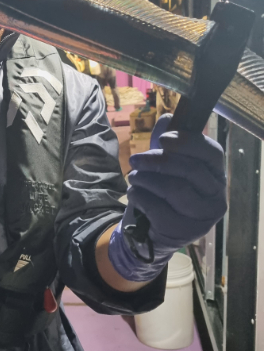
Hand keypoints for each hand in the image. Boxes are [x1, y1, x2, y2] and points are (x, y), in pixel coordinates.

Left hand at [108, 113, 226, 281]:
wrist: (148, 231)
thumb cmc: (160, 194)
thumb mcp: (163, 166)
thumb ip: (166, 143)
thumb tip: (168, 119)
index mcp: (215, 175)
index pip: (211, 153)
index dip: (187, 143)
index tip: (162, 139)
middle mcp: (216, 196)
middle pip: (190, 169)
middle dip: (157, 161)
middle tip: (135, 160)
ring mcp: (203, 217)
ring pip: (174, 188)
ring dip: (146, 179)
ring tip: (133, 178)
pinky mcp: (184, 232)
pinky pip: (158, 208)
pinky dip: (140, 197)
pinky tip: (136, 196)